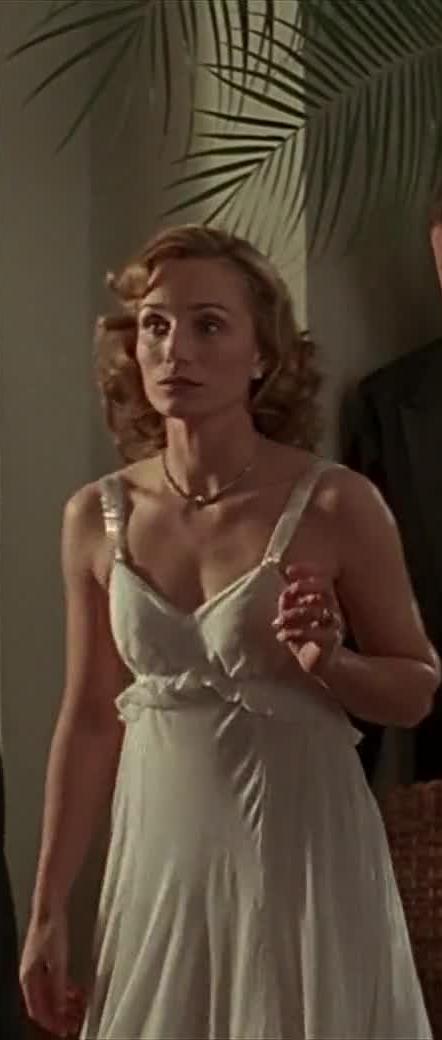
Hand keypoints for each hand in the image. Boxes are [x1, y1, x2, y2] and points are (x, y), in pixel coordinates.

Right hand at [20, 907, 85, 1037]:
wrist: (51, 908)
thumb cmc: (50, 930)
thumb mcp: (58, 963)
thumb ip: (59, 988)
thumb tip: (60, 1009)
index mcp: (28, 978)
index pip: (37, 1010)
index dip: (51, 1022)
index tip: (63, 1029)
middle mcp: (31, 975)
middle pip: (44, 1003)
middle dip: (59, 1015)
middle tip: (73, 1023)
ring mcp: (38, 968)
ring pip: (51, 994)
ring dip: (64, 1004)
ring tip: (79, 1010)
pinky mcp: (47, 960)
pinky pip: (55, 982)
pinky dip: (66, 990)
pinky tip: (77, 993)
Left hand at [272, 562, 344, 677]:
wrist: (318, 663)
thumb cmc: (305, 636)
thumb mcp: (291, 617)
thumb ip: (288, 602)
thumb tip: (286, 592)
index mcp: (324, 601)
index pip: (322, 579)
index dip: (308, 571)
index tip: (289, 570)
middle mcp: (331, 610)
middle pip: (324, 590)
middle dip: (305, 587)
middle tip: (289, 590)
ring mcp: (333, 626)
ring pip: (316, 612)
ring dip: (292, 615)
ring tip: (277, 623)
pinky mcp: (330, 642)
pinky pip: (314, 633)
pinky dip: (294, 633)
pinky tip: (281, 637)